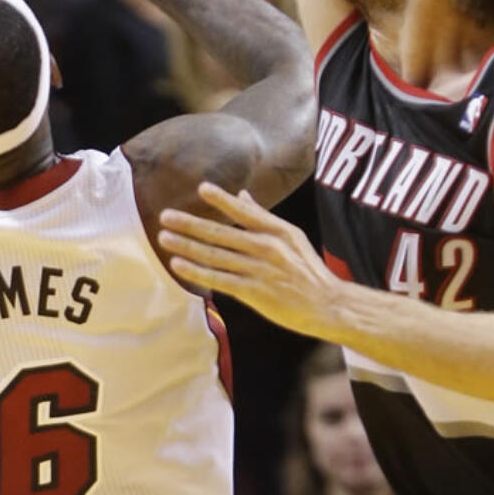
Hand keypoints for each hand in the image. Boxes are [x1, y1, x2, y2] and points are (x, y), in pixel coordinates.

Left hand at [158, 183, 342, 338]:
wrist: (328, 305)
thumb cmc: (308, 270)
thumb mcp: (292, 237)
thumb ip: (263, 217)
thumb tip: (242, 195)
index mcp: (277, 231)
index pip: (244, 211)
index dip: (222, 200)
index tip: (201, 189)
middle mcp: (266, 247)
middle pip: (221, 233)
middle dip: (190, 224)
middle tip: (165, 215)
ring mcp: (259, 270)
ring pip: (215, 256)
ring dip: (187, 246)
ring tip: (165, 238)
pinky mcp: (254, 292)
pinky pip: (219, 280)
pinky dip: (197, 272)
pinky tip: (178, 265)